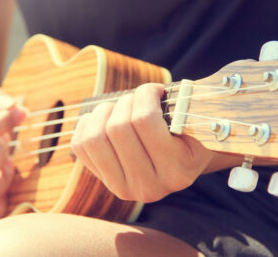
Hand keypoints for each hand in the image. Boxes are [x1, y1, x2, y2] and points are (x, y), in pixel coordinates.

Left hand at [70, 83, 212, 202]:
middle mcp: (150, 188)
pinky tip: (105, 118)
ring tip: (120, 107)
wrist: (183, 160)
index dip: (145, 94)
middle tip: (138, 98)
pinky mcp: (104, 181)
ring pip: (95, 138)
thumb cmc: (190, 132)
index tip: (155, 89)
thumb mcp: (197, 121)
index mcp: (178, 172)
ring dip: (104, 112)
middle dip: (126, 101)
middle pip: (118, 128)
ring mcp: (124, 188)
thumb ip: (185, 106)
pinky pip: (80, 145)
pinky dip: (87, 123)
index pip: (145, 120)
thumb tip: (153, 90)